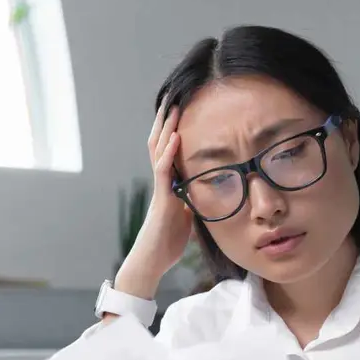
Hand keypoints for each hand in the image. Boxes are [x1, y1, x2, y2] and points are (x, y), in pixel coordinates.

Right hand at [114, 100, 194, 299]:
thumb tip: (207, 192)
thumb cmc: (168, 243)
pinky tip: (175, 138)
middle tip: (173, 97)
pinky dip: (169, 153)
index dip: (172, 130)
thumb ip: (193, 200)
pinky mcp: (161, 200)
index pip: (169, 151)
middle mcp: (162, 183)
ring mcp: (160, 190)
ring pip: (158, 152)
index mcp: (169, 185)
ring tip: (172, 108)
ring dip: (166, 129)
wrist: (152, 262)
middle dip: (166, 121)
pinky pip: (163, 172)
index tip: (180, 109)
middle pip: (159, 144)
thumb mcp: (187, 216)